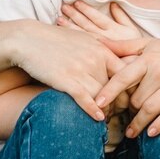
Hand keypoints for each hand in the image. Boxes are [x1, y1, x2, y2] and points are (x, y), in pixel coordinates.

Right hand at [4, 21, 123, 119]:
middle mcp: (94, 59)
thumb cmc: (56, 41)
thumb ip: (101, 51)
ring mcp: (80, 70)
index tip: (131, 98)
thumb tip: (118, 62)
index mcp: (101, 49)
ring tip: (107, 118)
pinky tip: (97, 118)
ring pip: (102, 96)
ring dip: (107, 110)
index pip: (126, 72)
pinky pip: (85, 99)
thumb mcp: (84, 40)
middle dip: (120, 102)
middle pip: (116, 87)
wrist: (28, 39)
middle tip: (121, 113)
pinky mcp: (66, 80)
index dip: (131, 88)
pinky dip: (93, 110)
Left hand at [58, 0, 150, 51]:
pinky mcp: (97, 57)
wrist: (139, 71)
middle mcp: (106, 38)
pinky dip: (72, 39)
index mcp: (115, 30)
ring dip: (70, 26)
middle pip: (87, 24)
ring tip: (59, 20)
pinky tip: (63, 35)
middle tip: (64, 7)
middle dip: (75, 15)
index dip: (86, 9)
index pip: (97, 17)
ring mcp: (100, 48)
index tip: (76, 2)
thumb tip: (112, 4)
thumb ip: (122, 17)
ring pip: (82, 35)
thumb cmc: (137, 50)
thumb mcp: (132, 31)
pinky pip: (82, 47)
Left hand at [98, 37, 159, 139]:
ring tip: (131, 133)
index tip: (98, 105)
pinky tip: (152, 133)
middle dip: (128, 112)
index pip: (123, 76)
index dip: (109, 91)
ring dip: (139, 124)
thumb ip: (123, 46)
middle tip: (121, 120)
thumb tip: (97, 43)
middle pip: (136, 99)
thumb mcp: (150, 45)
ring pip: (150, 109)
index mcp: (148, 58)